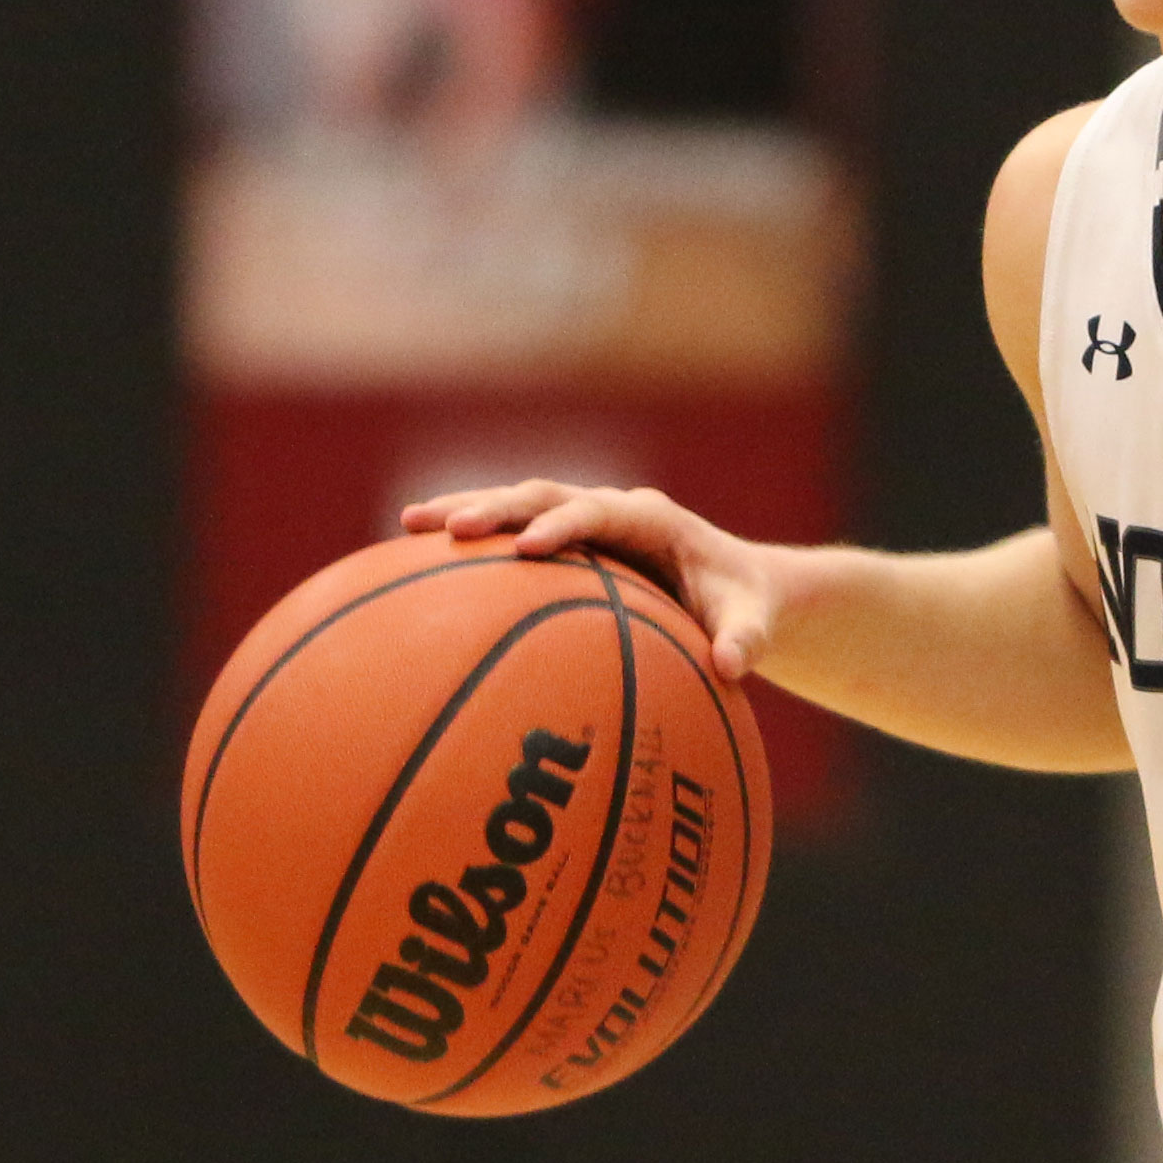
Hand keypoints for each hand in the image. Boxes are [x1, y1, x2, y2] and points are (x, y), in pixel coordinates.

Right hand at [399, 477, 791, 678]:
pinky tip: (416, 559)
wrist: (738, 584)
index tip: (527, 547)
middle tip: (449, 527)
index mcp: (653, 519)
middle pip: (545, 495)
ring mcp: (584, 521)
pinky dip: (473, 542)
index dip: (563, 526)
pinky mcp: (567, 539)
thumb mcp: (754, 621)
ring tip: (408, 523)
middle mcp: (612, 509)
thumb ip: (746, 640)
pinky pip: (513, 533)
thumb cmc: (743, 604)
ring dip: (468, 510)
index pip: (600, 513)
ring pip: (517, 505)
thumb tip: (729, 667)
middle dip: (497, 507)